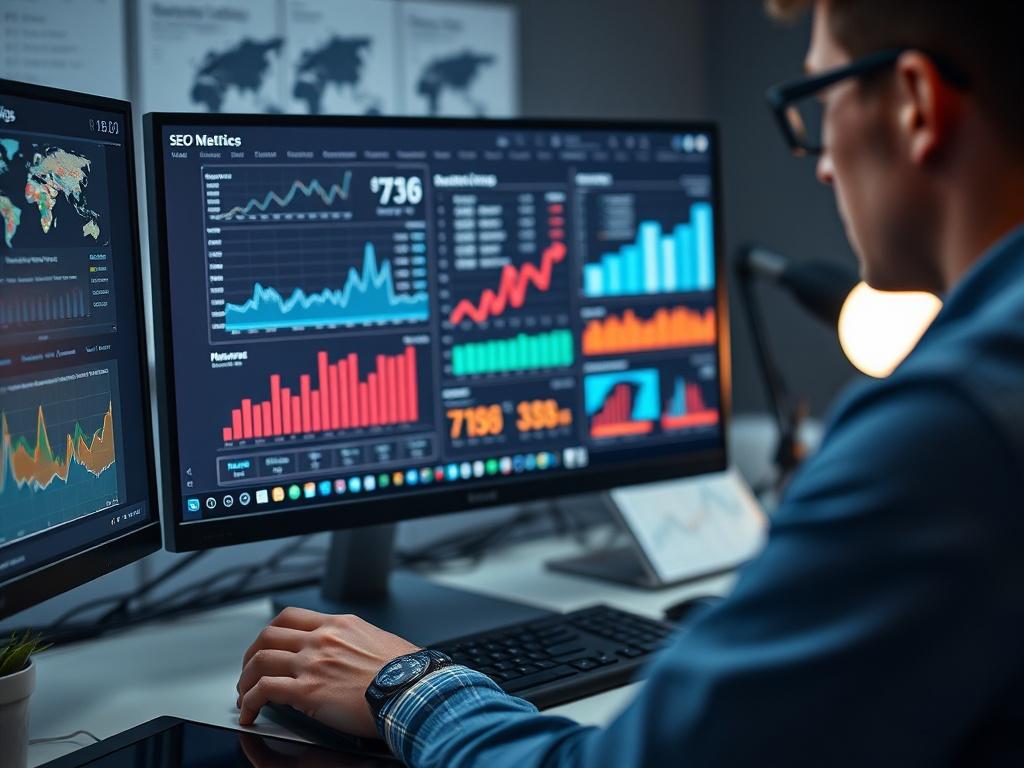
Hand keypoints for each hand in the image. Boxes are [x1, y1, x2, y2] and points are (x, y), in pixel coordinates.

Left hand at [236, 607, 419, 737]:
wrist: (412, 689)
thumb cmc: (405, 671)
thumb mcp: (377, 641)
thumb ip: (353, 643)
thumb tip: (346, 654)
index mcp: (338, 625)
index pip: (290, 617)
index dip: (270, 633)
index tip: (266, 647)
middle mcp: (321, 639)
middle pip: (267, 636)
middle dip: (250, 656)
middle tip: (249, 672)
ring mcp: (312, 663)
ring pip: (259, 662)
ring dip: (245, 681)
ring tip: (244, 697)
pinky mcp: (307, 692)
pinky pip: (263, 692)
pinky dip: (249, 703)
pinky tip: (249, 714)